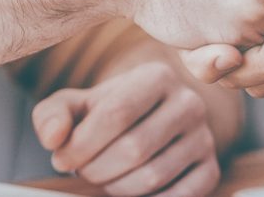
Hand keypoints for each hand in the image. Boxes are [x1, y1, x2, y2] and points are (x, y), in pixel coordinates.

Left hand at [32, 63, 221, 196]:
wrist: (151, 118)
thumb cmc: (108, 111)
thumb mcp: (77, 104)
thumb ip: (53, 114)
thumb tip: (52, 138)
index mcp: (157, 76)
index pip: (116, 113)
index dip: (81, 144)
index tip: (62, 159)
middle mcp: (189, 103)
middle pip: (134, 149)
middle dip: (96, 168)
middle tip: (82, 170)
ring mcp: (204, 138)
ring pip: (153, 176)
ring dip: (115, 186)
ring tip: (103, 176)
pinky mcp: (210, 169)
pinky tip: (127, 187)